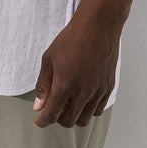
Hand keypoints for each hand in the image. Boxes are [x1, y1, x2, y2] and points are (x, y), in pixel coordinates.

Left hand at [32, 1, 121, 127]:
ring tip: (68, 104)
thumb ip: (43, 85)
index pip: (52, 115)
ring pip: (84, 119)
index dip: (43, 121)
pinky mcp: (108, 87)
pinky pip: (97, 110)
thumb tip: (39, 105)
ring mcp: (97, 91)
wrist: (98, 26)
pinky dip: (87, 110)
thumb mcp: (49, 59)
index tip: (39, 120)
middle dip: (57, 118)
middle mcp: (83, 92)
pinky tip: (82, 99)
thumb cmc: (72, 39)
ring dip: (73, 116)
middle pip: (68, 121)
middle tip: (53, 109)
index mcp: (65, 85)